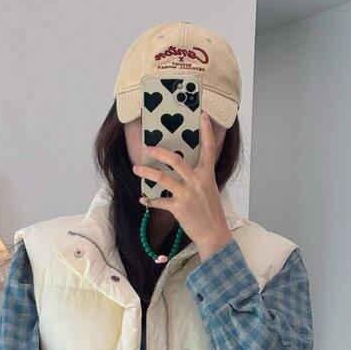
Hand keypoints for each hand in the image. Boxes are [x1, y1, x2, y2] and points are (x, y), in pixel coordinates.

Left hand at [132, 111, 232, 260]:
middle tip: (148, 147)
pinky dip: (149, 200)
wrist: (214, 234)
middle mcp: (197, 182)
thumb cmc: (212, 213)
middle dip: (159, 152)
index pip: (209, 149)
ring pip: (162, 178)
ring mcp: (187, 194)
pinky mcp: (178, 208)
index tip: (202, 115)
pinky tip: (142, 199)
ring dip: (147, 172)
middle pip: (175, 160)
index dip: (206, 131)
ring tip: (136, 168)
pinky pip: (159, 201)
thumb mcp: (209, 191)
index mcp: (207, 175)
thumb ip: (198, 179)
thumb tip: (184, 172)